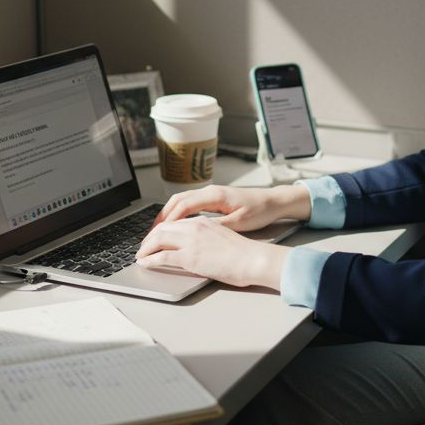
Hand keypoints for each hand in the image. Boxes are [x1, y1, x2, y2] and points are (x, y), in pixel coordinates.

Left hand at [135, 217, 288, 288]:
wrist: (253, 259)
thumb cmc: (244, 253)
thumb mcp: (223, 237)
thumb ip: (206, 238)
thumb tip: (197, 247)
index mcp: (203, 221)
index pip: (174, 222)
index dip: (159, 230)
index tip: (153, 238)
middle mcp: (194, 227)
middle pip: (162, 228)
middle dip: (148, 239)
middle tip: (142, 248)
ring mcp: (190, 241)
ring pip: (157, 240)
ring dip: (145, 248)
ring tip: (140, 256)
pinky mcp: (189, 257)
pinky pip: (161, 257)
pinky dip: (149, 260)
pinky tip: (145, 264)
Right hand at [152, 184, 310, 231]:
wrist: (273, 202)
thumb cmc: (259, 211)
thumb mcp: (239, 223)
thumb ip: (216, 226)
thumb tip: (196, 231)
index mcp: (214, 195)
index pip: (183, 206)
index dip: (168, 220)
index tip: (158, 233)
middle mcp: (210, 191)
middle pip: (177, 200)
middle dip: (162, 216)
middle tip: (151, 233)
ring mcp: (211, 193)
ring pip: (182, 200)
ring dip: (168, 213)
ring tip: (158, 229)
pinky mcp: (214, 198)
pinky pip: (190, 203)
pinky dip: (178, 212)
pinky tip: (176, 223)